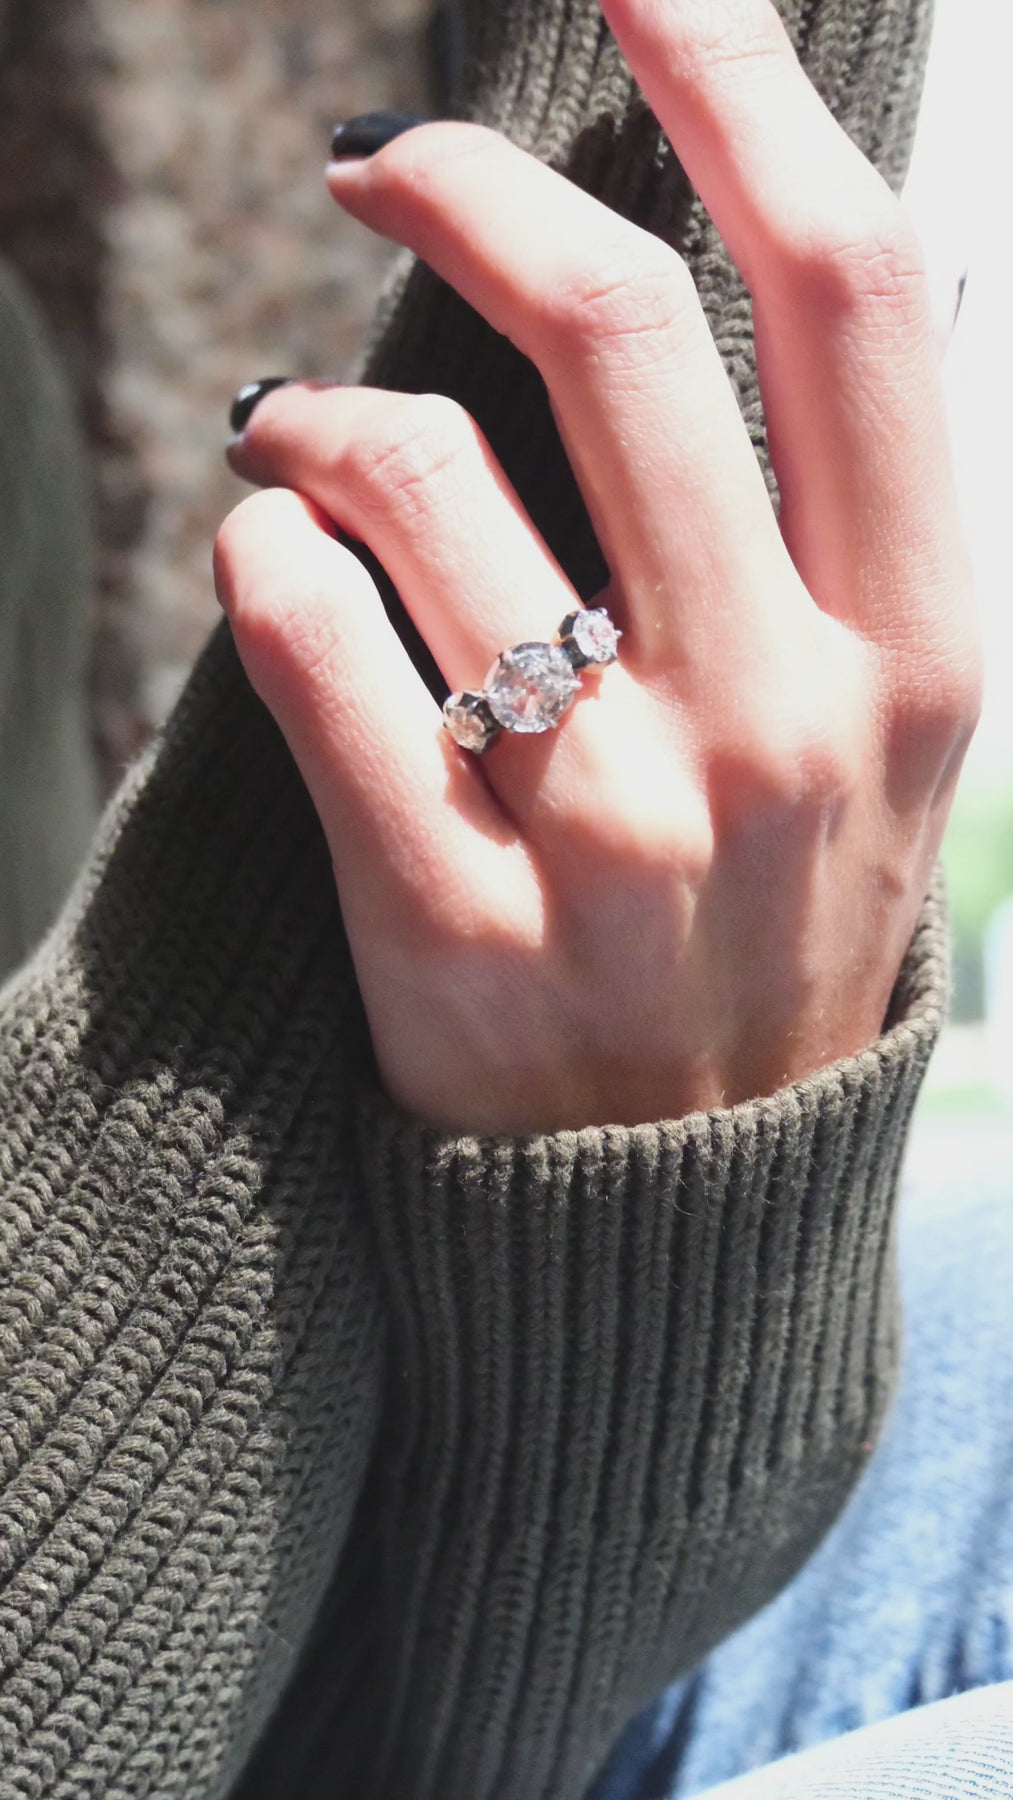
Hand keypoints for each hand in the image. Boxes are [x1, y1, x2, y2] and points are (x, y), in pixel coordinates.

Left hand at [215, 0, 978, 1134]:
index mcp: (914, 659)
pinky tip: (267, 559)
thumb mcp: (881, 747)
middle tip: (382, 160)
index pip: (851, 300)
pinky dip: (263, 562)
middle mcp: (781, 732)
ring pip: (422, 489)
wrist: (680, 1217)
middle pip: (621, 337)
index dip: (745, 88)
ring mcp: (619, 840)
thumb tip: (825, 284)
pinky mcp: (458, 931)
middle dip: (474, 188)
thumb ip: (859, 538)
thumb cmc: (769, 938)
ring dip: (322, 412)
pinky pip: (317, 658)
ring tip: (298, 436)